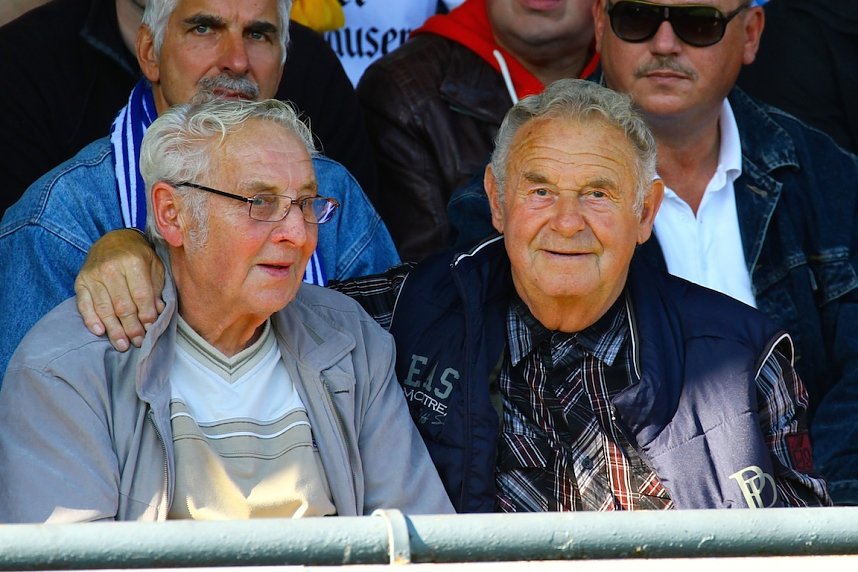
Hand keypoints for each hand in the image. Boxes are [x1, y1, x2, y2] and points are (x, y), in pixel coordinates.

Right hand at [74, 229, 165, 350]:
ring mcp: (93, 275)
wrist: (114, 240)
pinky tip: (99, 332)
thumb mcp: (154, 267)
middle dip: (132, 328)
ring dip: (114, 330)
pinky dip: (91, 319)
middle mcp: (111, 268)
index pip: (141, 296)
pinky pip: (84, 304)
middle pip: (122, 306)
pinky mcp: (80, 281)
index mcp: (133, 262)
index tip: (151, 331)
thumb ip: (156, 289)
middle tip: (138, 342)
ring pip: (104, 308)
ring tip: (123, 345)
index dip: (147, 316)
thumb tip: (157, 312)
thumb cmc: (138, 256)